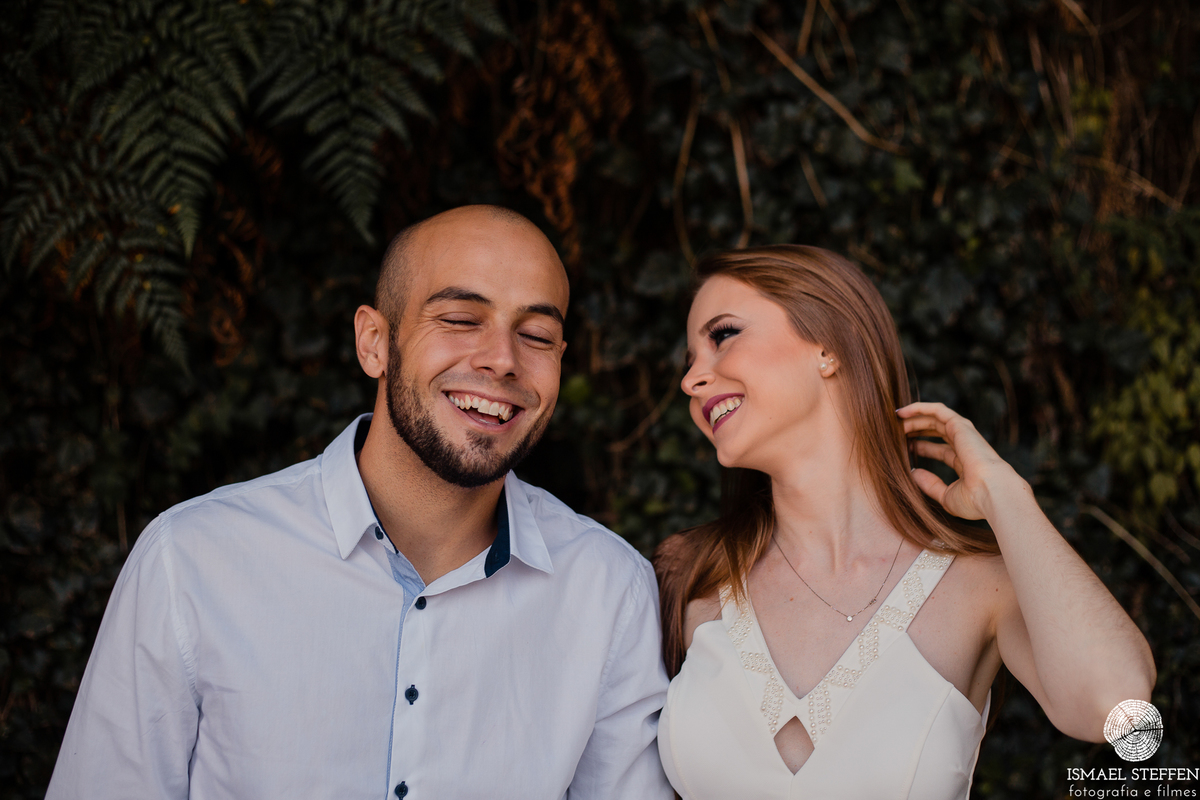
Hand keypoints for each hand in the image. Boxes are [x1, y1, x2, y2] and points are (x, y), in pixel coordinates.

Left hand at [896, 401, 1022, 519]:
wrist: (992, 494)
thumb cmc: (974, 501)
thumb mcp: (946, 496)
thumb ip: (930, 484)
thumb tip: (914, 473)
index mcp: (964, 463)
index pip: (939, 450)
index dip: (921, 447)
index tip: (903, 448)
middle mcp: (965, 446)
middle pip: (936, 431)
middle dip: (916, 429)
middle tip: (896, 431)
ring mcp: (964, 434)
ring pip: (935, 418)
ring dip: (915, 417)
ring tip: (896, 419)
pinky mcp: (960, 425)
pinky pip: (937, 410)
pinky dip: (919, 408)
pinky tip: (902, 411)